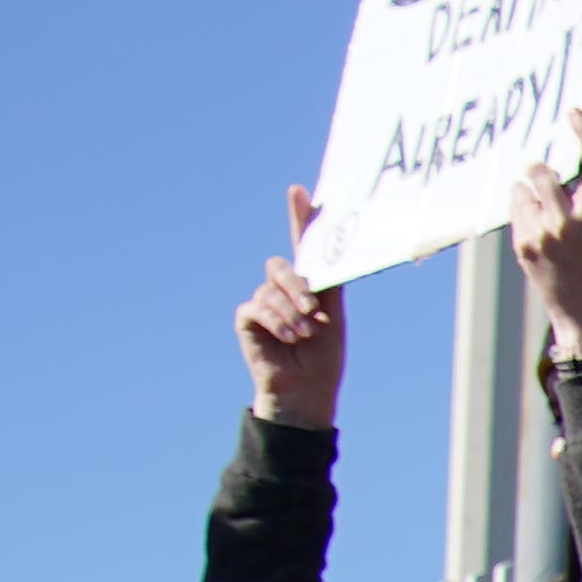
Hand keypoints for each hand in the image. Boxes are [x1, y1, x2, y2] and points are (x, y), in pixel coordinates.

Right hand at [237, 190, 345, 425]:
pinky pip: (256, 306)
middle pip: (282, 266)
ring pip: (271, 289)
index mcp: (307, 286)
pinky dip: (276, 322)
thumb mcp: (334, 317)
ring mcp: (262, 302)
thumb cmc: (323, 357)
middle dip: (299, 286)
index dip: (299, 217)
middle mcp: (282, 289)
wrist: (307, 391)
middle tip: (314, 312)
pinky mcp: (247, 318)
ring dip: (291, 313)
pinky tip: (288, 339)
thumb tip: (334, 255)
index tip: (298, 190)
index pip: (301, 245)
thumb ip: (330, 285)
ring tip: (303, 336)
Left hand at [510, 115, 581, 349]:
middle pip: (541, 173)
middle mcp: (566, 225)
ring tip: (545, 218)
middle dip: (541, 170)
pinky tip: (540, 238)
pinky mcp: (523, 247)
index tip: (575, 112)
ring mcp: (540, 237)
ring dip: (530, 194)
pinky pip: (516, 214)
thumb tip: (552, 177)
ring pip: (523, 191)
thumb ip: (580, 205)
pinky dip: (525, 216)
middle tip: (545, 176)